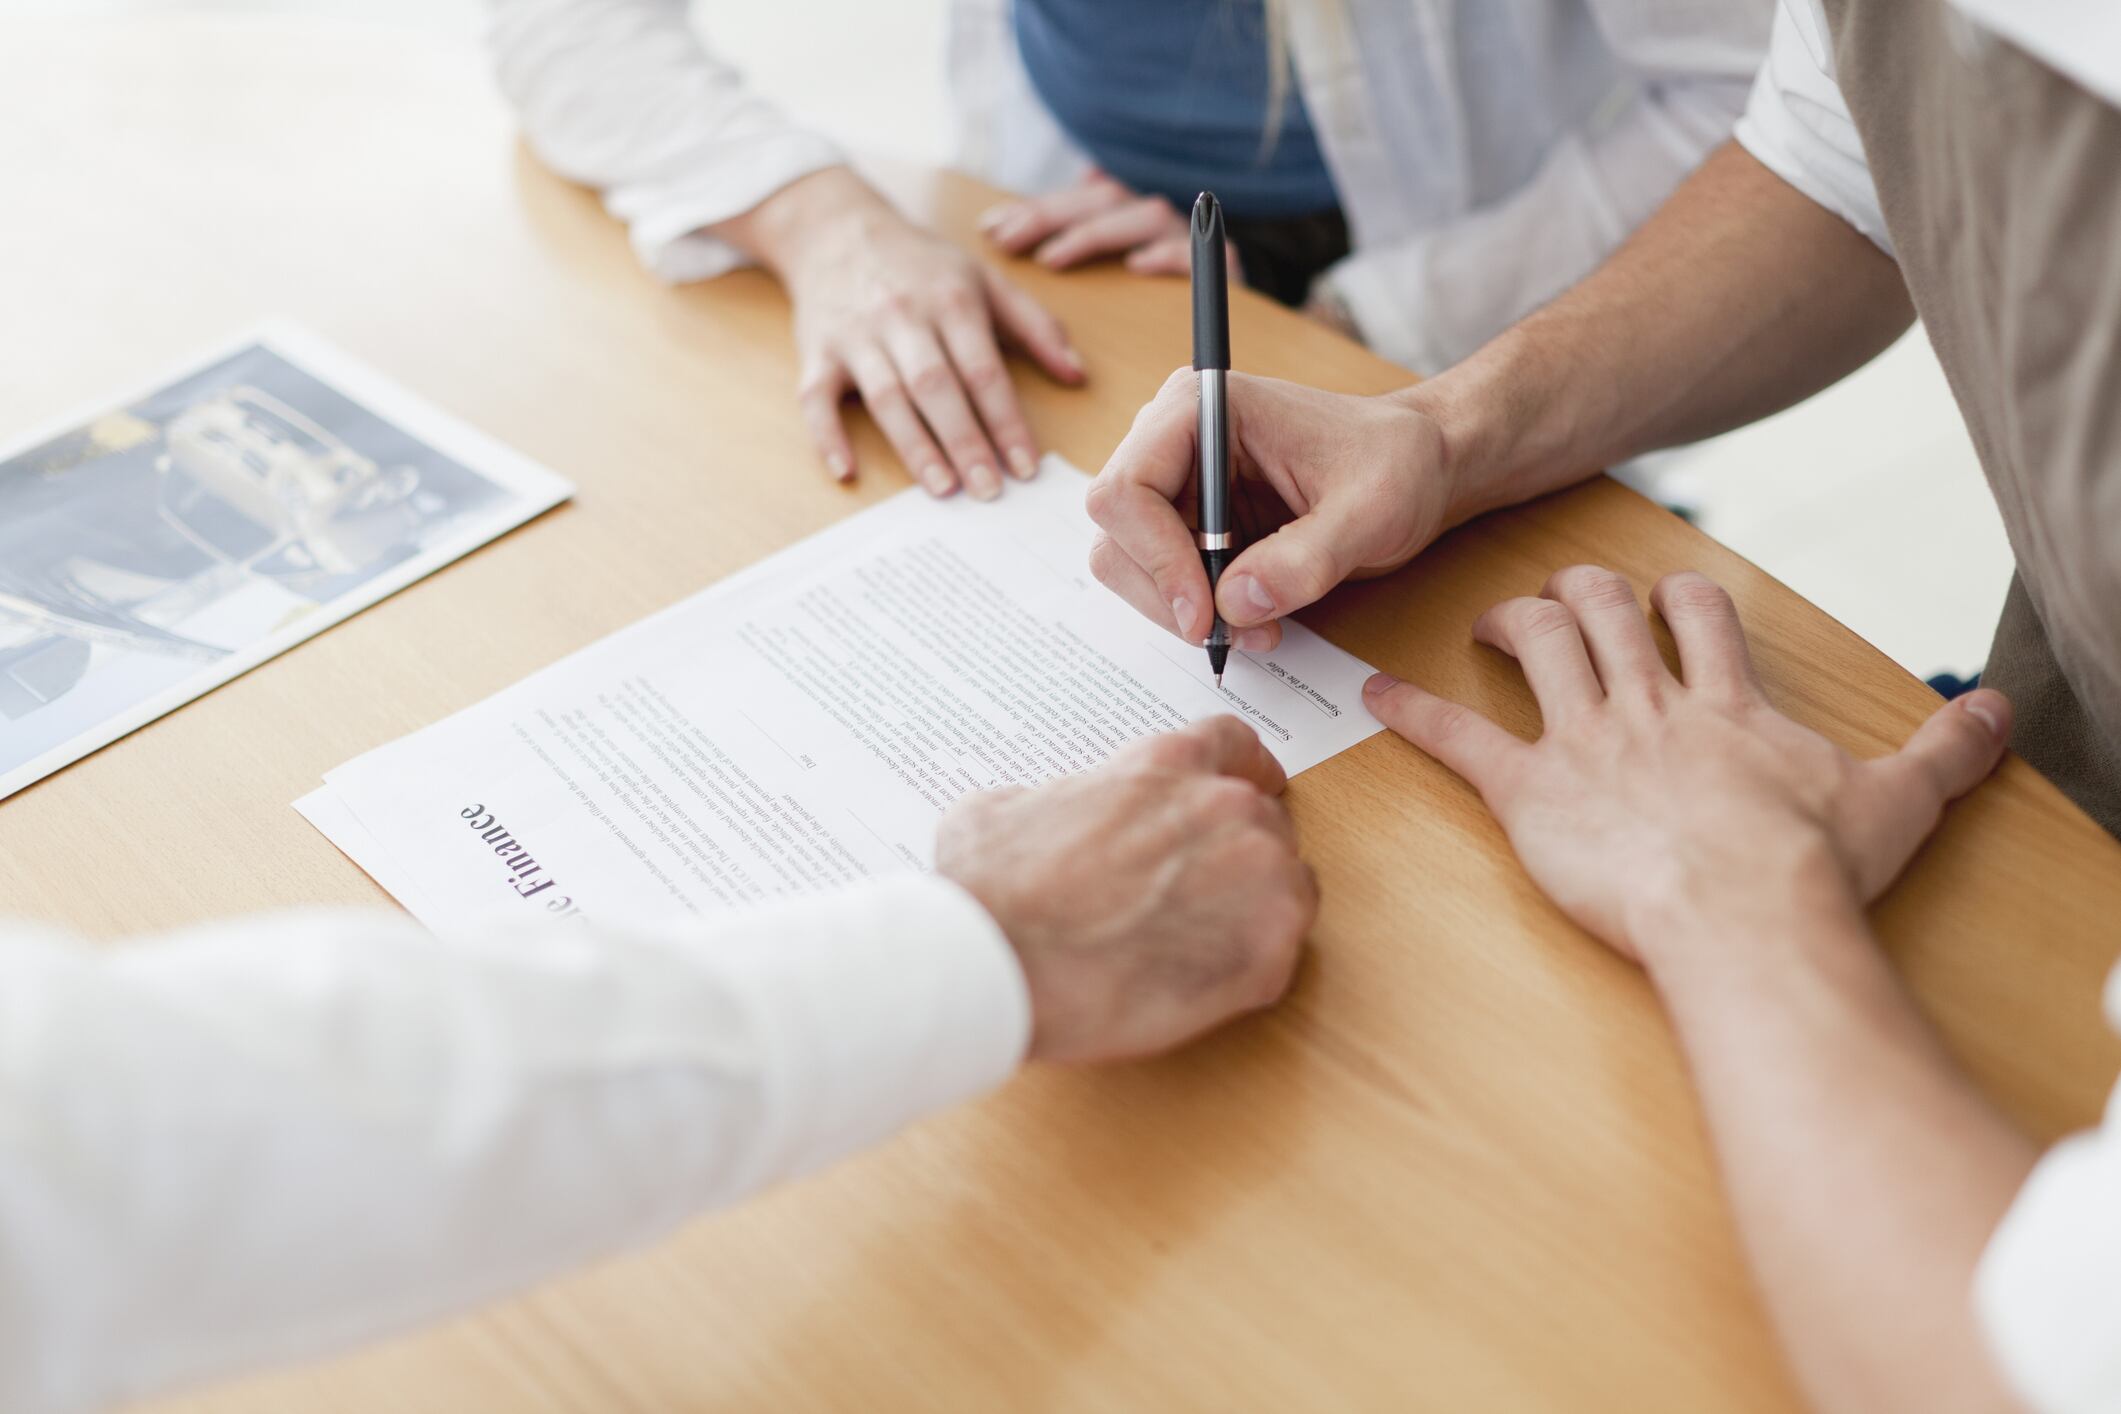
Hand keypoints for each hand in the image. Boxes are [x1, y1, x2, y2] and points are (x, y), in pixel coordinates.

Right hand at [717, 167, 1085, 498]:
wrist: (836, 228)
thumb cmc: (921, 264)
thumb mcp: (984, 278)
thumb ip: (1034, 325)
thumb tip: (1077, 374)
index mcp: (951, 300)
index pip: (984, 371)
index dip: (1007, 422)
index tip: (1026, 468)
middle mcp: (903, 318)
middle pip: (936, 388)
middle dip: (965, 442)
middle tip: (989, 491)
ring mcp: (856, 336)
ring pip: (886, 397)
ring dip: (914, 446)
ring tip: (942, 490)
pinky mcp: (817, 352)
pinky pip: (816, 399)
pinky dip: (827, 436)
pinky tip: (846, 473)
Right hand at [936, 716, 1316, 1063]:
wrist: (998, 959)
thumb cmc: (991, 888)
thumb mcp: (1004, 807)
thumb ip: (1059, 799)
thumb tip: (1050, 815)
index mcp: (1165, 766)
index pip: (1233, 745)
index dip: (1247, 768)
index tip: (1258, 784)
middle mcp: (1224, 808)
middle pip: (1265, 822)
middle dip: (1238, 855)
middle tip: (1196, 897)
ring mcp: (1257, 878)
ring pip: (1286, 887)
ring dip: (1251, 911)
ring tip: (1193, 948)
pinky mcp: (1267, 950)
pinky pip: (1281, 954)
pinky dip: (1248, 970)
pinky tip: (1196, 986)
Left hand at [979, 170, 1241, 279]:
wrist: (1237, 315)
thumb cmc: (1163, 297)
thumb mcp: (1117, 263)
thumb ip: (1086, 234)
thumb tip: (1059, 189)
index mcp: (1127, 214)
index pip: (1076, 198)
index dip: (1033, 209)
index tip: (989, 230)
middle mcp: (1157, 218)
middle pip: (1102, 199)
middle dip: (1049, 217)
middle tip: (1007, 243)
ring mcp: (1190, 238)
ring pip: (1141, 218)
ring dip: (1093, 235)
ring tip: (1053, 259)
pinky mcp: (1223, 265)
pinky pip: (1193, 253)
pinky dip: (1165, 256)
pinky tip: (1137, 268)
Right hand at [1087, 369, 1453, 653]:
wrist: (1418, 470)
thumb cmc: (1397, 464)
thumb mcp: (1370, 511)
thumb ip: (1306, 558)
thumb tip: (1235, 603)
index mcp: (1201, 408)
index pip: (1126, 490)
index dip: (1155, 559)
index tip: (1205, 613)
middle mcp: (1172, 440)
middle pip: (1116, 534)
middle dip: (1168, 594)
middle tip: (1230, 634)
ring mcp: (1177, 483)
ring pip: (1128, 564)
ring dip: (1181, 611)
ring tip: (1254, 631)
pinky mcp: (1189, 523)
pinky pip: (1162, 580)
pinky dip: (1197, 613)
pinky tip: (1252, 620)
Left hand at [1361, 566, 2012, 964]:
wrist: (1746, 917)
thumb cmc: (1813, 868)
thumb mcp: (1899, 802)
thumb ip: (1948, 750)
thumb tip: (2000, 711)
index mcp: (1724, 703)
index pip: (1696, 614)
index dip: (1674, 595)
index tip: (1660, 594)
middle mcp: (1648, 706)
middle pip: (1603, 609)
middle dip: (1579, 589)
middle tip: (1561, 596)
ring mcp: (1584, 742)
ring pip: (1537, 645)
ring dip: (1509, 622)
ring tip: (1489, 621)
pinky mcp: (1530, 793)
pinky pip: (1459, 741)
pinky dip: (1412, 714)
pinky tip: (1373, 696)